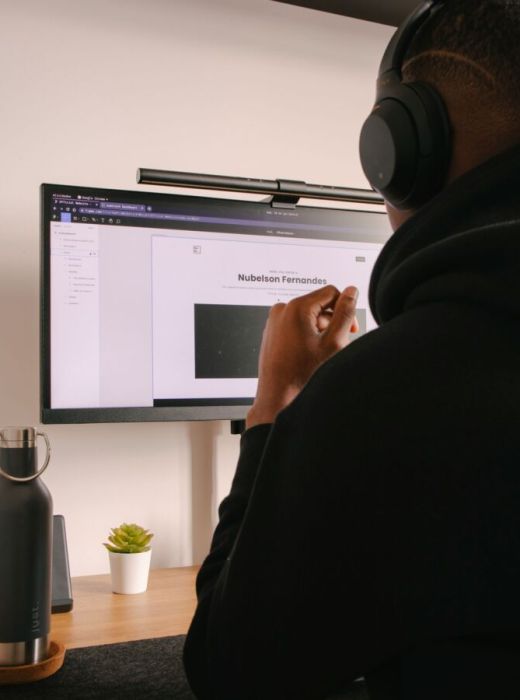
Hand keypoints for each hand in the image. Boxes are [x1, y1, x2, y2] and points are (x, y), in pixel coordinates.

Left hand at [246, 285, 358, 427]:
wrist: (278, 395)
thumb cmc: (302, 374)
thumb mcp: (333, 342)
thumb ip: (345, 313)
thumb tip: (352, 291)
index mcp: (296, 307)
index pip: (331, 292)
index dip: (345, 308)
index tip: (350, 329)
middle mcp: (282, 310)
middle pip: (319, 303)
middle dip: (332, 321)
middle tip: (338, 343)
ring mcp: (274, 320)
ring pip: (308, 315)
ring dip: (320, 329)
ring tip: (322, 352)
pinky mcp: (272, 331)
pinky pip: (295, 324)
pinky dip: (307, 334)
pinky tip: (309, 353)